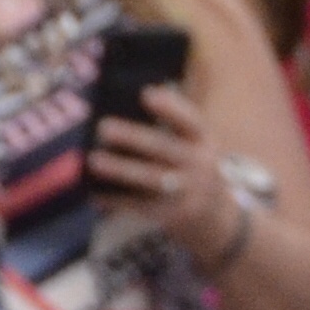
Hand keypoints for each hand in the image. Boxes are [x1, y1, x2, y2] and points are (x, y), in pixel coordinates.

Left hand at [86, 80, 243, 260]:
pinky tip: (95, 192)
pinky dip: (116, 199)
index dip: (170, 108)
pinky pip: (140, 205)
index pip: (190, 121)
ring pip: (151, 178)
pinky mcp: (172, 214)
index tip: (145, 94)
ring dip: (121, 169)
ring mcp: (187, 191)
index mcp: (204, 141)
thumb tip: (120, 106)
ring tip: (93, 159)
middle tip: (103, 127)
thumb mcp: (194, 145)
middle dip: (133, 138)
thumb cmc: (191, 166)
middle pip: (164, 149)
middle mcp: (199, 164)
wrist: (216, 214)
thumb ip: (170, 127)